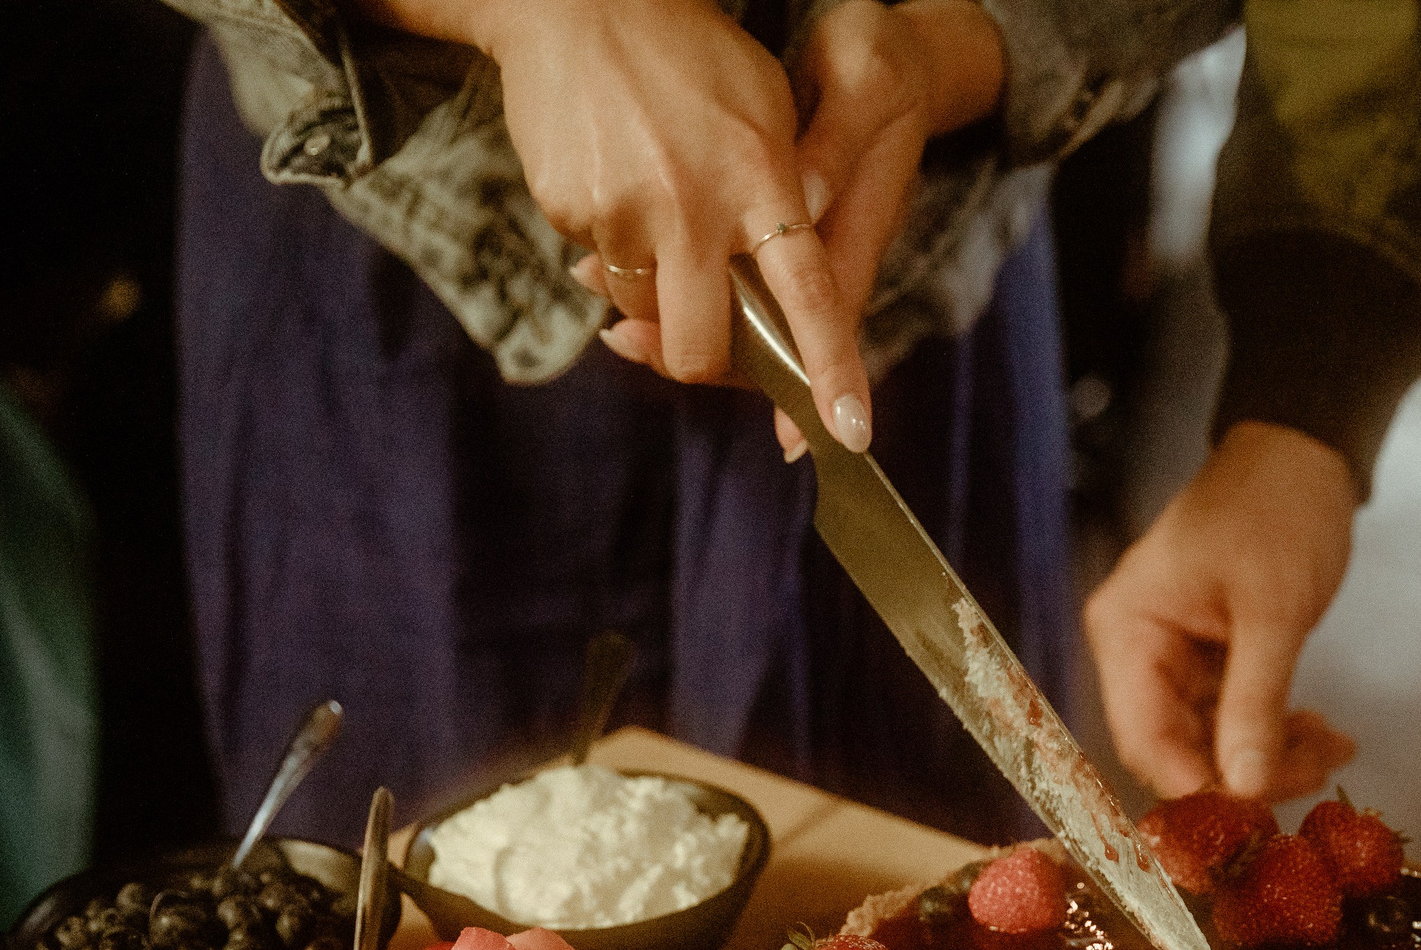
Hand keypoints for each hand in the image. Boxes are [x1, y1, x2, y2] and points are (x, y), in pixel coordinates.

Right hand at [433, 0, 874, 447]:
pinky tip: (611, 173)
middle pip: (702, 345)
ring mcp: (628, 213)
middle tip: (699, 342)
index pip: (810, 296)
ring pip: (642, 308)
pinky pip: (596, 264)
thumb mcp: (765, 106)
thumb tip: (780, 290)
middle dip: (699, 363)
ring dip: (649, 286)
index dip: (831, 370)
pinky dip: (607, 241)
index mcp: (763, 181)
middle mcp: (696, 208)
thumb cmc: (690, 54)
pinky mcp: (571, 210)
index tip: (849, 434)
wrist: (578, 1)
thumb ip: (789, 198)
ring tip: (652, 201)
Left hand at [622, 0, 996, 458]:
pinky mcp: (764, 234)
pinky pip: (712, 278)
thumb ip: (831, 150)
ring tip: (594, 274)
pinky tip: (605, 254)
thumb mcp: (864, 83)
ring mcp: (790, 249)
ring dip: (663, 314)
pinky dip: (657, 277)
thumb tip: (796, 205)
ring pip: (728, 313)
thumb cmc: (877, 60)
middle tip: (624, 338)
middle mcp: (821, 252)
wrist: (884, 49)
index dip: (814, 383)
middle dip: (694, 352)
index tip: (796, 439)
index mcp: (851, 224)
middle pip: (764, 337)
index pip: (829, 323)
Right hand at [1086, 423, 1362, 800]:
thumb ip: (1254, 702)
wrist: (1305, 453)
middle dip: (1244, 771)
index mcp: (1128, 631)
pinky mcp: (1209, 659)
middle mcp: (1137, 650)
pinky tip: (1324, 735)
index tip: (1250, 816)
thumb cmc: (1276, 509)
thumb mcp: (1271, 610)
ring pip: (1210, 740)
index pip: (1143, 737)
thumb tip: (1243, 788)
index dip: (1193, 786)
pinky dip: (1277, 731)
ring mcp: (1173, 657)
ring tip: (1332, 749)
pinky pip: (1233, 716)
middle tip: (1313, 774)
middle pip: (1176, 748)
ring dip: (1270, 755)